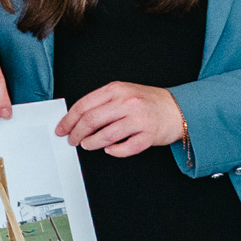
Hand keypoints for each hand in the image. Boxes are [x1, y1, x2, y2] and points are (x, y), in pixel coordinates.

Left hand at [58, 82, 187, 156]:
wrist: (179, 109)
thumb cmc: (148, 102)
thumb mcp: (124, 93)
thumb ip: (103, 102)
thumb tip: (77, 118)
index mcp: (117, 90)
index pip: (85, 105)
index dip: (69, 119)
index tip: (61, 128)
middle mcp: (128, 102)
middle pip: (92, 120)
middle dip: (77, 133)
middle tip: (72, 140)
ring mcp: (139, 119)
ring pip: (106, 135)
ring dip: (92, 143)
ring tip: (87, 145)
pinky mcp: (149, 135)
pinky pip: (126, 148)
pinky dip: (114, 151)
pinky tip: (110, 150)